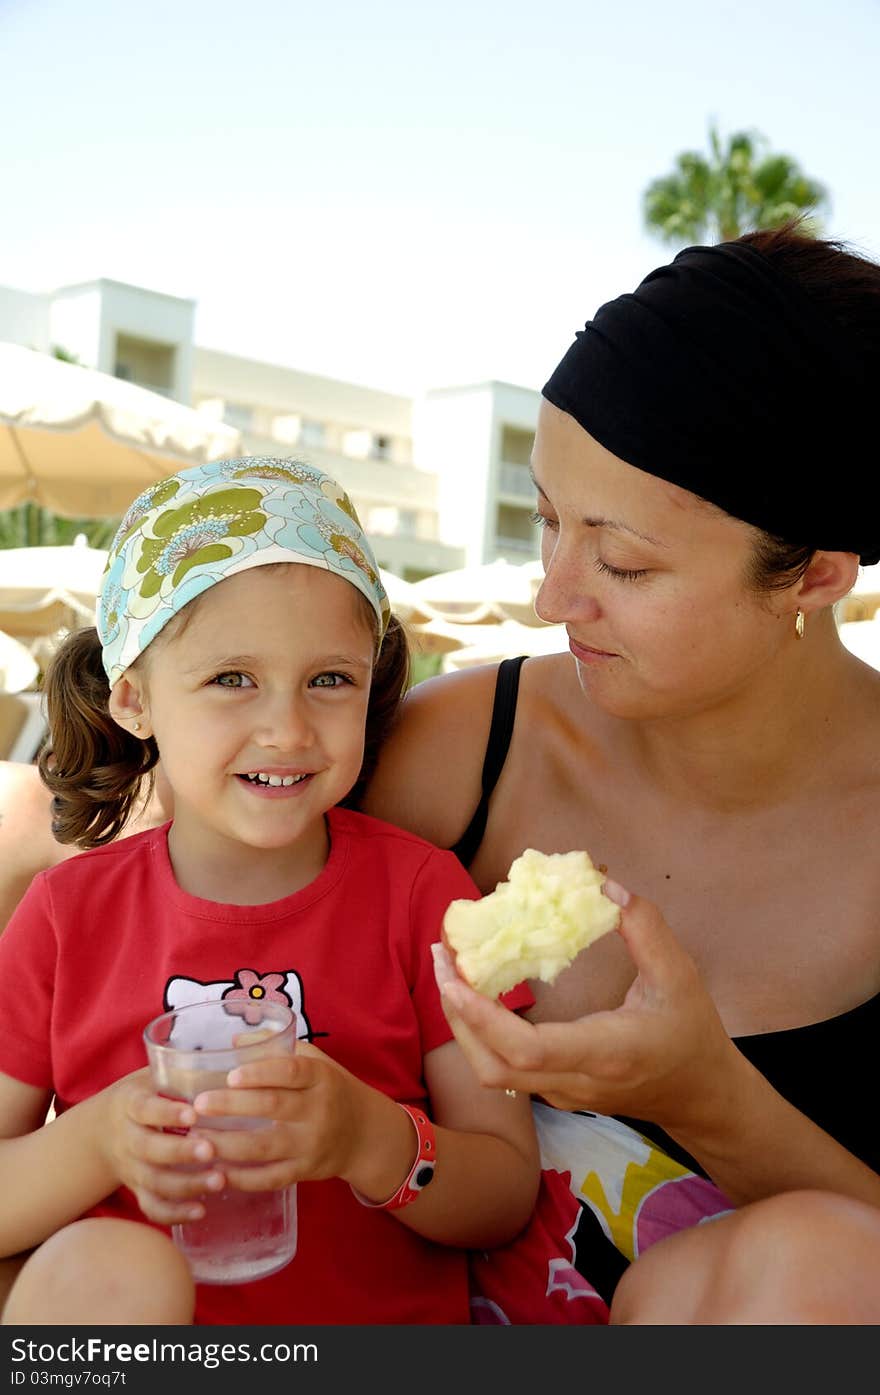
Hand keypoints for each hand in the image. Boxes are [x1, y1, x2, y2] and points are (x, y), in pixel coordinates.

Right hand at [101, 1067, 224, 1225]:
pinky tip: (202, 1210)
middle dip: (180, 1152)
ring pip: (153, 1182)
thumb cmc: (144, 1095)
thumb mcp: (153, 1075)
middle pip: (148, 1149)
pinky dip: (174, 1213)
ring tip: (219, 1181)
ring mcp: (131, 1167)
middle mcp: (126, 1138)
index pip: (145, 1108)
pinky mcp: (137, 1189)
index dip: (166, 1113)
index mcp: (130, 1104)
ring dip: (186, 1185)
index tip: (193, 1114)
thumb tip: (239, 1048)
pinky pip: (152, 1207)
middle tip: (211, 1151)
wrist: (101, 1132)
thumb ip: (183, 1069)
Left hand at [189, 1043, 375, 1191]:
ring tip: (197, 1139)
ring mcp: (311, 1144)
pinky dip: (242, 1178)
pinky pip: (270, 1178)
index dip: (260, 1073)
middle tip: (198, 1105)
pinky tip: (217, 1172)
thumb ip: (276, 1049)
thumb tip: (234, 1039)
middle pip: (272, 1107)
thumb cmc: (330, 1089)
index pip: (290, 1071)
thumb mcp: (314, 1061)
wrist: (365, 1133)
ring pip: (265, 1147)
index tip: (230, 1075)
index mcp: (320, 1077)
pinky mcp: (305, 1171)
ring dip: (227, 1145)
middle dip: (231, 1106)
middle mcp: (318, 1110)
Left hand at [433, 881, 743, 1139]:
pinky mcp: (558, 1091)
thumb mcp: (680, 975)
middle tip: (439, 956)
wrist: (703, 1098)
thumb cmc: (693, 1034)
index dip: (481, 1017)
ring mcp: (563, 1094)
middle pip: (493, 1066)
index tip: (454, 975)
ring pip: (492, 1073)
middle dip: (455, 1013)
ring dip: (462, 1023)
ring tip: (449, 970)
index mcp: (605, 1054)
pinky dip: (481, 1031)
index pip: (526, 1051)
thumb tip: (605, 885)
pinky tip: (478, 991)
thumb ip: (646, 928)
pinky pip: (506, 1068)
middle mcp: (576, 1081)